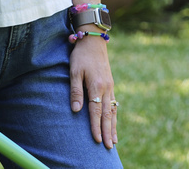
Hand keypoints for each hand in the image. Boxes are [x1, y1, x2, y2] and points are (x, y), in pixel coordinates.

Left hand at [69, 34, 117, 148]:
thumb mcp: (74, 71)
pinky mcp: (110, 84)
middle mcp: (106, 88)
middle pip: (107, 114)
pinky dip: (114, 116)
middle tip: (109, 147)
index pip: (96, 111)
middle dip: (108, 131)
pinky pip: (114, 104)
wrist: (94, 41)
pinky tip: (114, 123)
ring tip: (114, 141)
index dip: (96, 126)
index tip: (97, 140)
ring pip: (113, 110)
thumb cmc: (81, 55)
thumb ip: (75, 91)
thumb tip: (75, 110)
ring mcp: (110, 86)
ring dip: (113, 126)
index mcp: (97, 86)